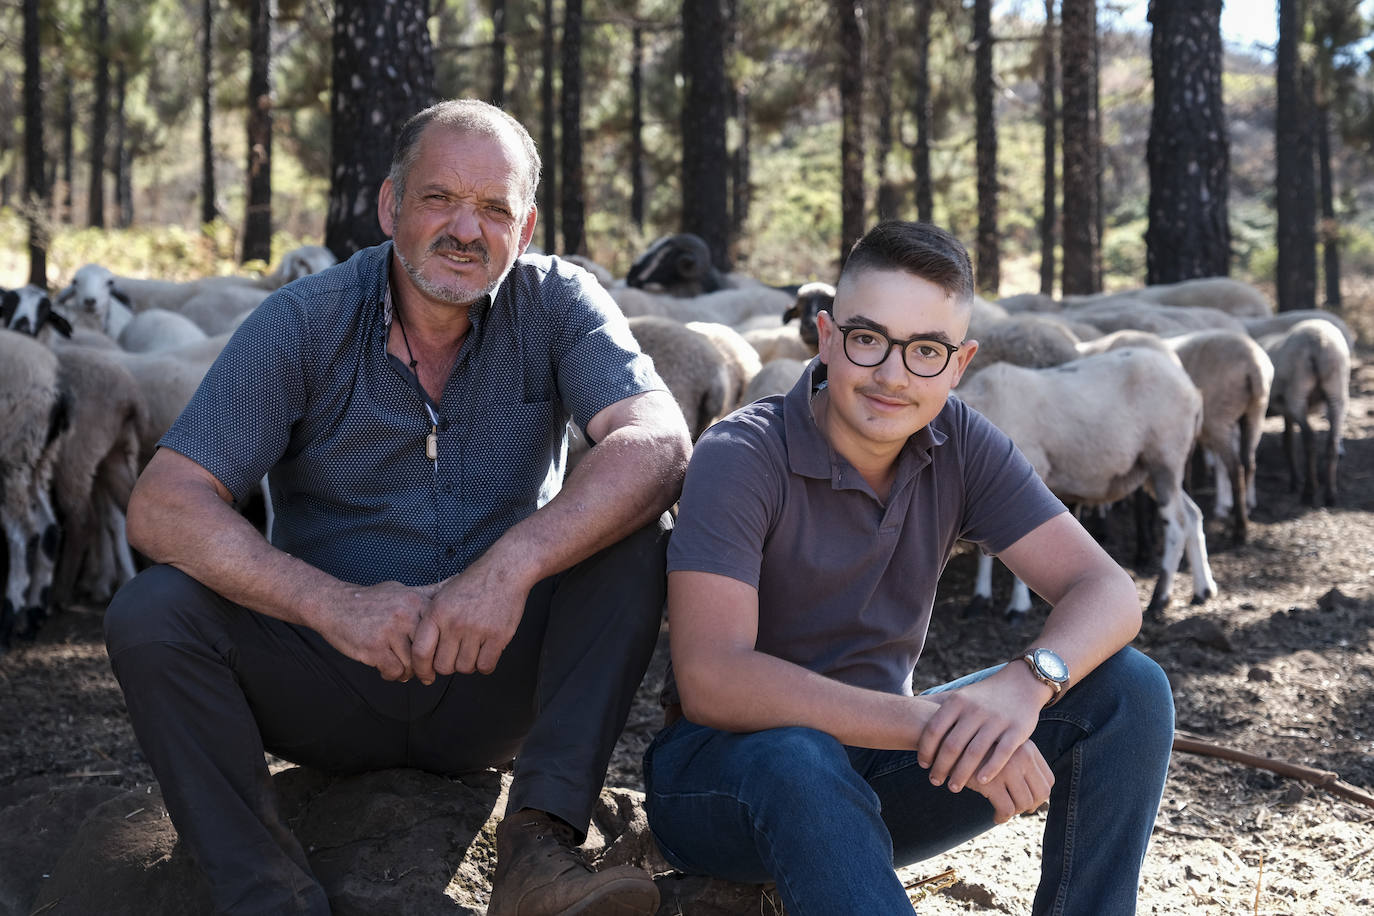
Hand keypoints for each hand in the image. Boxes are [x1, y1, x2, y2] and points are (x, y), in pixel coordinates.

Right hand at [314, 580, 431, 681]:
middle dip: (426, 665)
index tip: (436, 656)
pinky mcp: (374, 647)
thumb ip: (428, 592)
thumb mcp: (402, 590)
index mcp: (416, 601)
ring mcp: (389, 631)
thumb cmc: (370, 601)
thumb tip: (457, 580)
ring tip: (400, 668)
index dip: (440, 648)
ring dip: (407, 672)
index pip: (442, 633)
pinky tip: (385, 669)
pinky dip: (391, 675)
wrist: (333, 604)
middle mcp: (405, 614)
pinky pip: (394, 671)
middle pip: (429, 651)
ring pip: (412, 664)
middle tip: (423, 672)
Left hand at [410, 558, 531, 682]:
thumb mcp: (442, 596)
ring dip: (468, 664)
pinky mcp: (498, 636)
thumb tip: (419, 652)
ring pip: (465, 668)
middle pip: (443, 666)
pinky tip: (486, 653)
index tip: (426, 675)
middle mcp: (455, 623)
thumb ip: (431, 621)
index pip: (421, 652)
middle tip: (455, 656)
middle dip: (449, 666)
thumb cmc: (473, 583)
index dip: (421, 669)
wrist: (504, 571)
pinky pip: (486, 666)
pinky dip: (485, 665)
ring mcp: (477, 630)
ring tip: (473, 650)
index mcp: (437, 613)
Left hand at [916, 667, 1050, 804]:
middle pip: (952, 745)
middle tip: (935, 781)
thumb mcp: (961, 696)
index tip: (923, 764)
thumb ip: (942, 711)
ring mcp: (997, 720)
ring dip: (961, 774)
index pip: (934, 729)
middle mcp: (976, 710)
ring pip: (974, 753)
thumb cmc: (983, 696)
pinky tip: (980, 782)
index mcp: (958, 701)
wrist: (1021, 683)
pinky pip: (1002, 753)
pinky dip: (990, 769)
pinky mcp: (1018, 730)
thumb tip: (912, 724)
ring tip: (953, 787)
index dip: (926, 749)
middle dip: (941, 767)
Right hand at [966, 739, 1052, 823]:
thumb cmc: (975, 747)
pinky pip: (1006, 809)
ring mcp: (1007, 768)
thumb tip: (1041, 799)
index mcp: (1027, 747)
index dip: (1040, 795)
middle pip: (1041, 793)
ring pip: (1024, 803)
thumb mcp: (1003, 748)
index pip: (1049, 779)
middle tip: (1017, 809)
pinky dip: (1002, 817)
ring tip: (1003, 812)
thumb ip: (1021, 763)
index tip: (1028, 800)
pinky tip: (995, 817)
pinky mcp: (991, 782)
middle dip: (1030, 806)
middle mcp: (1022, 756)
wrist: (946, 739)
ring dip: (1015, 812)